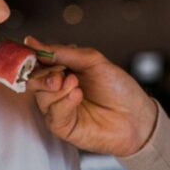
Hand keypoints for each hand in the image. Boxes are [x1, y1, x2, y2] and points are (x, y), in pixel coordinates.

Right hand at [23, 37, 157, 157]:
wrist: (137, 116)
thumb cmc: (118, 88)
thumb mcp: (92, 61)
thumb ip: (63, 52)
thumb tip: (32, 42)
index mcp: (63, 72)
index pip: (37, 63)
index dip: (33, 58)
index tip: (34, 52)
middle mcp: (57, 91)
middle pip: (33, 81)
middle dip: (44, 76)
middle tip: (60, 76)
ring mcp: (59, 110)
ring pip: (41, 98)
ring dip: (58, 90)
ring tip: (77, 86)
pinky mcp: (64, 127)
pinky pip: (52, 115)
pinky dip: (64, 103)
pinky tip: (77, 96)